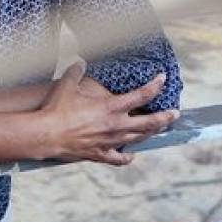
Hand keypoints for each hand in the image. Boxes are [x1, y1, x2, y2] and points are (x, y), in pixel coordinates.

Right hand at [38, 62, 178, 165]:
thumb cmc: (57, 110)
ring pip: (138, 139)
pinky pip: (119, 158)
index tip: (162, 79)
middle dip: (165, 117)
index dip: (155, 86)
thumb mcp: (67, 85)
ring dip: (151, 134)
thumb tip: (79, 62)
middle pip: (149, 123)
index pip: (141, 95)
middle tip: (175, 114)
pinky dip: (127, 156)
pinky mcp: (100, 154)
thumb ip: (76, 72)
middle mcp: (115, 125)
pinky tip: (131, 154)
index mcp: (111, 107)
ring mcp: (109, 142)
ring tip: (159, 129)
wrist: (47, 135)